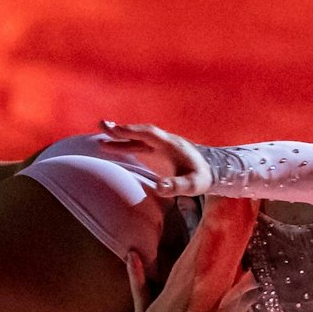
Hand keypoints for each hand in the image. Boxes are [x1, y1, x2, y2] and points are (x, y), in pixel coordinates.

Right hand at [98, 120, 212, 196]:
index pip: (149, 134)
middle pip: (140, 133)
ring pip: (137, 140)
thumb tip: (160, 187)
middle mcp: (164, 143)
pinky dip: (125, 145)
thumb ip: (177, 185)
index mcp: (171, 145)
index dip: (133, 131)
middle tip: (102, 125)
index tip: (116, 130)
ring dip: (120, 138)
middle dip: (121, 130)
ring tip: (100, 139)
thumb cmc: (202, 178)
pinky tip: (112, 147)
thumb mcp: (192, 185)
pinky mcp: (157, 154)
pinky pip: (138, 146)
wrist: (212, 172)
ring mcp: (160, 148)